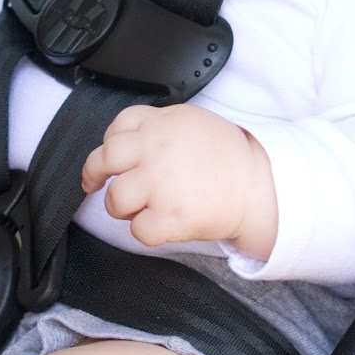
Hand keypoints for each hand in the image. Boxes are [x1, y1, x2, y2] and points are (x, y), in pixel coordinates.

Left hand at [81, 104, 277, 260]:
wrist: (259, 186)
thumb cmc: (229, 158)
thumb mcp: (192, 122)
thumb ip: (158, 126)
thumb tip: (127, 140)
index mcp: (162, 124)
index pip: (118, 126)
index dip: (108, 144)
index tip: (108, 159)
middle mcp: (157, 150)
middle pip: (104, 159)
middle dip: (95, 174)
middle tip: (95, 184)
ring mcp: (162, 184)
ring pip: (114, 199)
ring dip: (122, 208)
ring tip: (141, 207)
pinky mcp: (171, 216)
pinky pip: (138, 230)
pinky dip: (145, 231)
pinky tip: (161, 224)